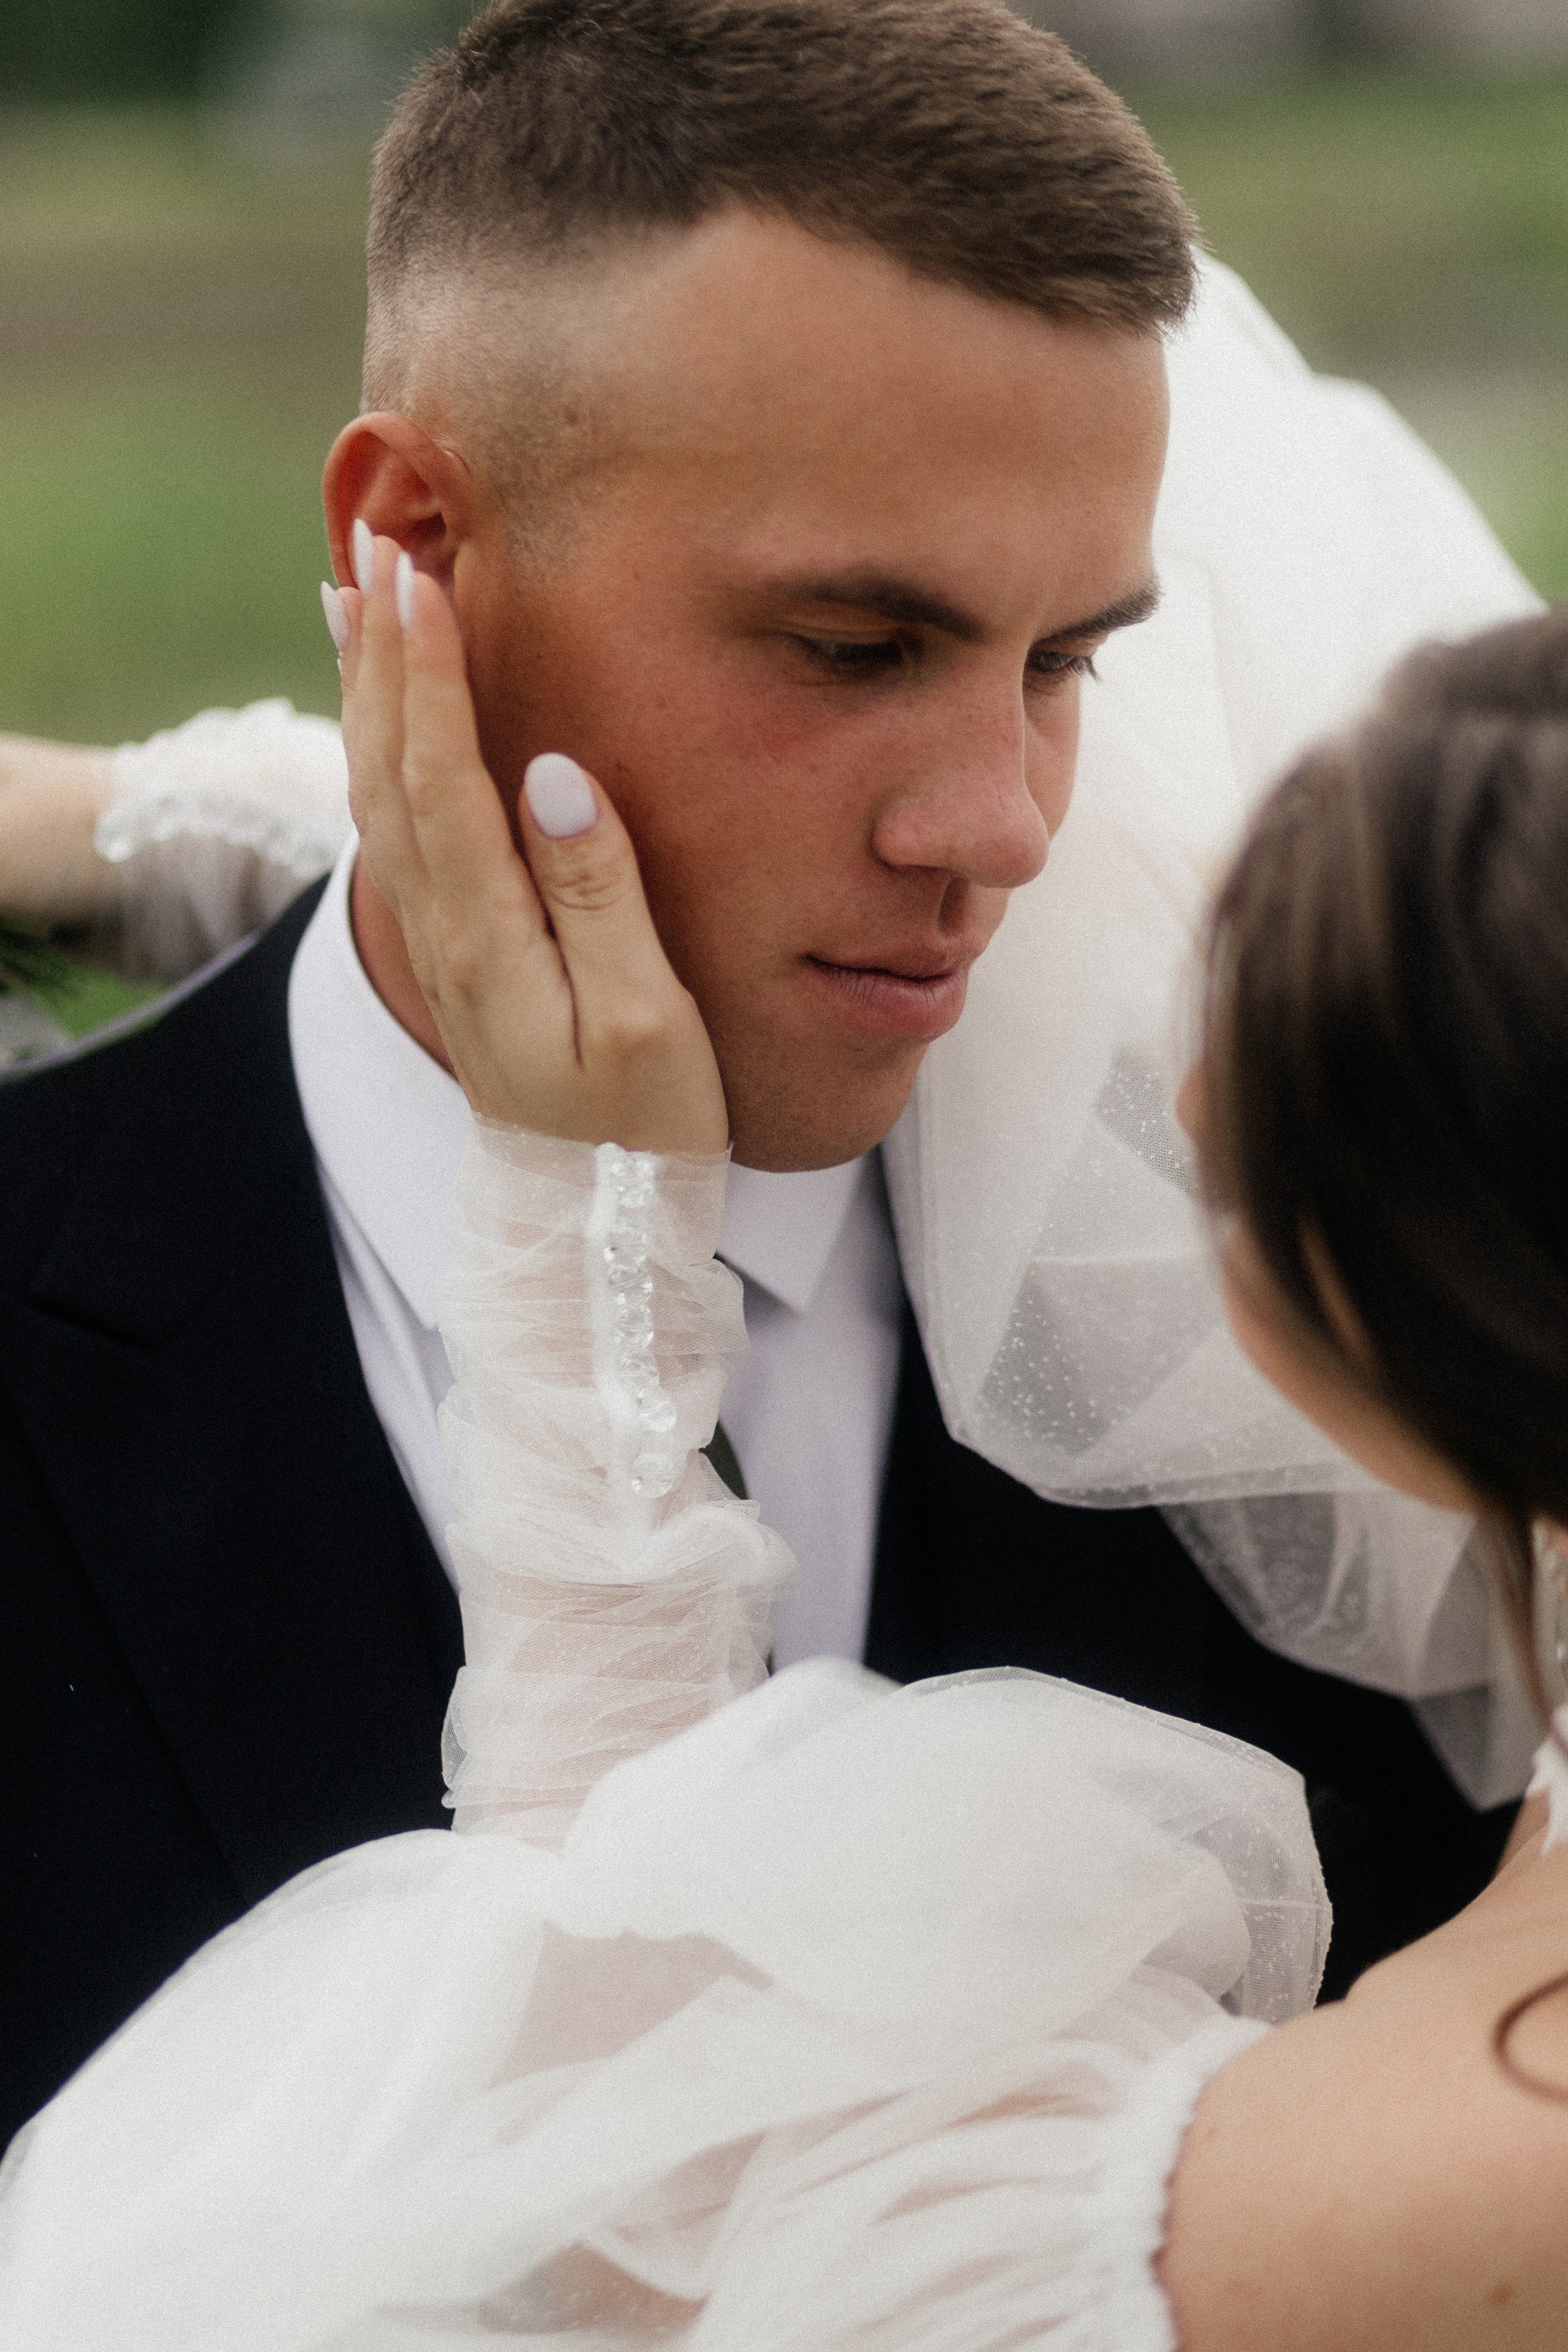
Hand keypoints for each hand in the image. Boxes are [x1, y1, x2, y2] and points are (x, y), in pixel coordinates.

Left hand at [334, 533, 726, 1154]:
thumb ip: (599, 897)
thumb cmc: (643, 1130)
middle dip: (384, 654)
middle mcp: (450, 934)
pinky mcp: (460, 956)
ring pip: (382, 796)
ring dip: (369, 693)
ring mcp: (446, 946)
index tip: (421, 574)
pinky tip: (388, 716)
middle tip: (382, 545)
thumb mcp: (649, 1022)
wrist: (593, 1228)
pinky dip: (383, 755)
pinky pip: (398, 832)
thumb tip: (553, 775)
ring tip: (360, 600)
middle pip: (393, 769)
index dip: (430, 673)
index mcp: (494, 939)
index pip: (443, 777)